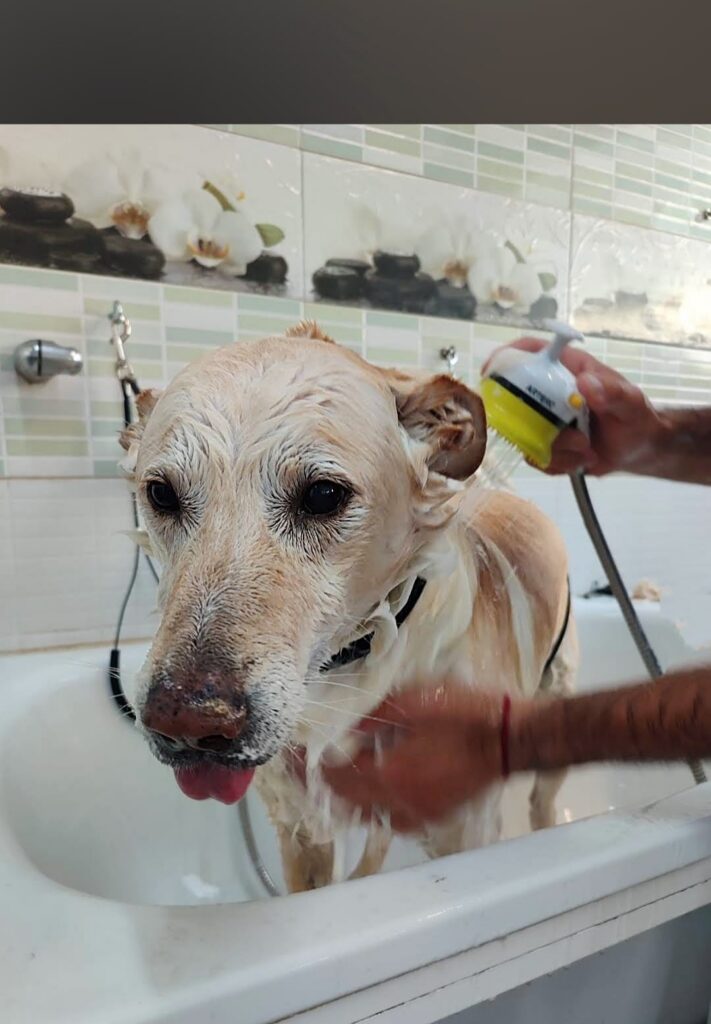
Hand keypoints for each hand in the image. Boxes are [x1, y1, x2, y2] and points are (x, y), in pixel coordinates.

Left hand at [322, 686, 506, 831]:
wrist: (509, 738)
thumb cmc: (463, 713)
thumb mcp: (412, 701)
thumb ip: (373, 719)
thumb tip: (347, 733)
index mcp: (389, 774)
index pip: (333, 779)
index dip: (307, 770)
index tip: (291, 758)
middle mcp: (399, 802)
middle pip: (346, 803)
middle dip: (321, 786)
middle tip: (305, 770)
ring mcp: (419, 813)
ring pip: (368, 816)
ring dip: (347, 800)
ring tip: (335, 780)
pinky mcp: (436, 815)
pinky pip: (394, 819)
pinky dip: (376, 807)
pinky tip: (376, 791)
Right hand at [483, 338, 664, 476]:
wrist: (638, 448)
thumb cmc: (636, 416)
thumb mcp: (631, 402)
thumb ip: (612, 392)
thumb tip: (586, 383)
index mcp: (567, 369)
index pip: (530, 352)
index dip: (506, 356)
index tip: (490, 371)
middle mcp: (550, 392)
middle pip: (515, 397)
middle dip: (530, 420)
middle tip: (558, 432)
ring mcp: (545, 420)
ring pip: (525, 434)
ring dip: (556, 447)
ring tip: (585, 447)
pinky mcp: (546, 445)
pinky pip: (536, 456)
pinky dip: (559, 464)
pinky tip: (581, 460)